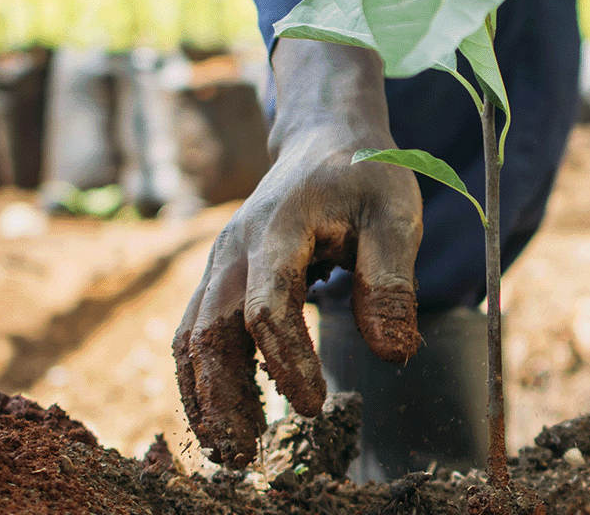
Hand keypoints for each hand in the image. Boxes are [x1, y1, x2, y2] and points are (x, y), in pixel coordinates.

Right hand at [173, 39, 423, 466]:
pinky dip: (205, 376)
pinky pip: (199, 331)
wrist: (328, 139)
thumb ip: (392, 282)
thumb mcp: (395, 217)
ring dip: (206, 394)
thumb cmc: (367, 177)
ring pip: (193, 336)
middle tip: (247, 451)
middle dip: (222, 395)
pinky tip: (230, 413)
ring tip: (233, 447)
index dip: (287, 359)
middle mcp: (236, 247)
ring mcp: (222, 262)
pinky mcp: (223, 277)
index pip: (269, 304)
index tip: (315, 404)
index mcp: (280, 227)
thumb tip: (394, 354)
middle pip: (210, 329)